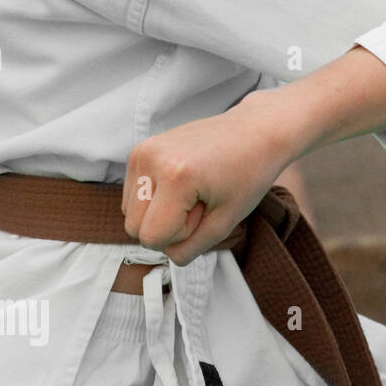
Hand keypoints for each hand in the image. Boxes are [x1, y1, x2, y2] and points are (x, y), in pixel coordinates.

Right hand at [122, 90, 298, 264]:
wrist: (256, 131)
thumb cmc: (249, 174)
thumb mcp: (226, 221)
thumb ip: (191, 248)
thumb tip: (166, 254)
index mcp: (175, 176)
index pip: (152, 237)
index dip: (182, 234)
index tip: (207, 210)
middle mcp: (150, 159)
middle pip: (134, 227)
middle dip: (168, 224)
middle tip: (202, 201)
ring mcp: (142, 151)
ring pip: (130, 212)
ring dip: (160, 211)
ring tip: (194, 190)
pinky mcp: (141, 149)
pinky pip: (133, 194)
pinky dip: (155, 197)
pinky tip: (184, 181)